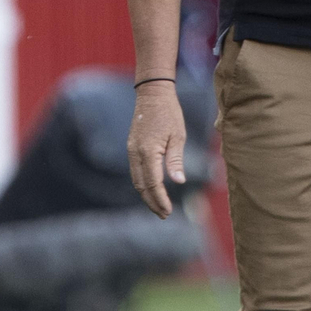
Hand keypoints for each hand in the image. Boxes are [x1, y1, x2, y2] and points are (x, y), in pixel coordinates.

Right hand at [127, 82, 186, 218]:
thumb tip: (178, 181)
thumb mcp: (178, 136)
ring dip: (146, 195)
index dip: (160, 199)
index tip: (168, 212)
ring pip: (136, 180)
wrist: (152, 95)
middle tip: (164, 215)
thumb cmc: (170, 113)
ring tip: (158, 206)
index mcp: (148, 152)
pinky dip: (142, 184)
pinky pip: (135, 171)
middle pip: (141, 186)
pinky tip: (152, 189)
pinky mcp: (131, 148)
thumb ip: (176, 160)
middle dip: (152, 202)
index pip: (153, 183)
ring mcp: (131, 151)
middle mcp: (135, 154)